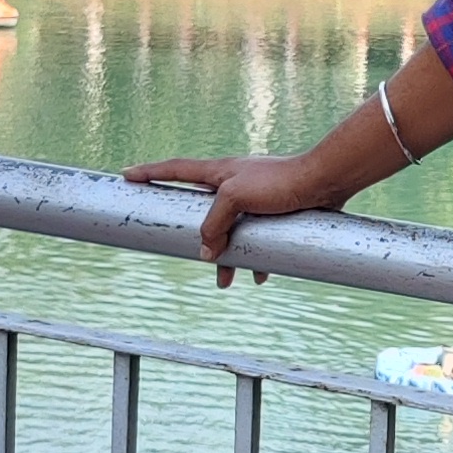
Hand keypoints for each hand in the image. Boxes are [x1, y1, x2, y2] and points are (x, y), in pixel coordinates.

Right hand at [126, 152, 346, 285]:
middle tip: (182, 252)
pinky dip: (257, 257)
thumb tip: (205, 252)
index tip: (127, 176)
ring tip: (225, 282)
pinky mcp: (275, 212)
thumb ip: (213, 224)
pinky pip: (257, 239)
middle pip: (203, 211)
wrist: (325, 181)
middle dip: (196, 236)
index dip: (150, 173)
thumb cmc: (280, 183)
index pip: (175, 170)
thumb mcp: (236, 198)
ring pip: (231, 231)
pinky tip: (261, 275)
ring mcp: (255, 198)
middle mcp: (234, 183)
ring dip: (227, 257)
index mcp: (219, 172)